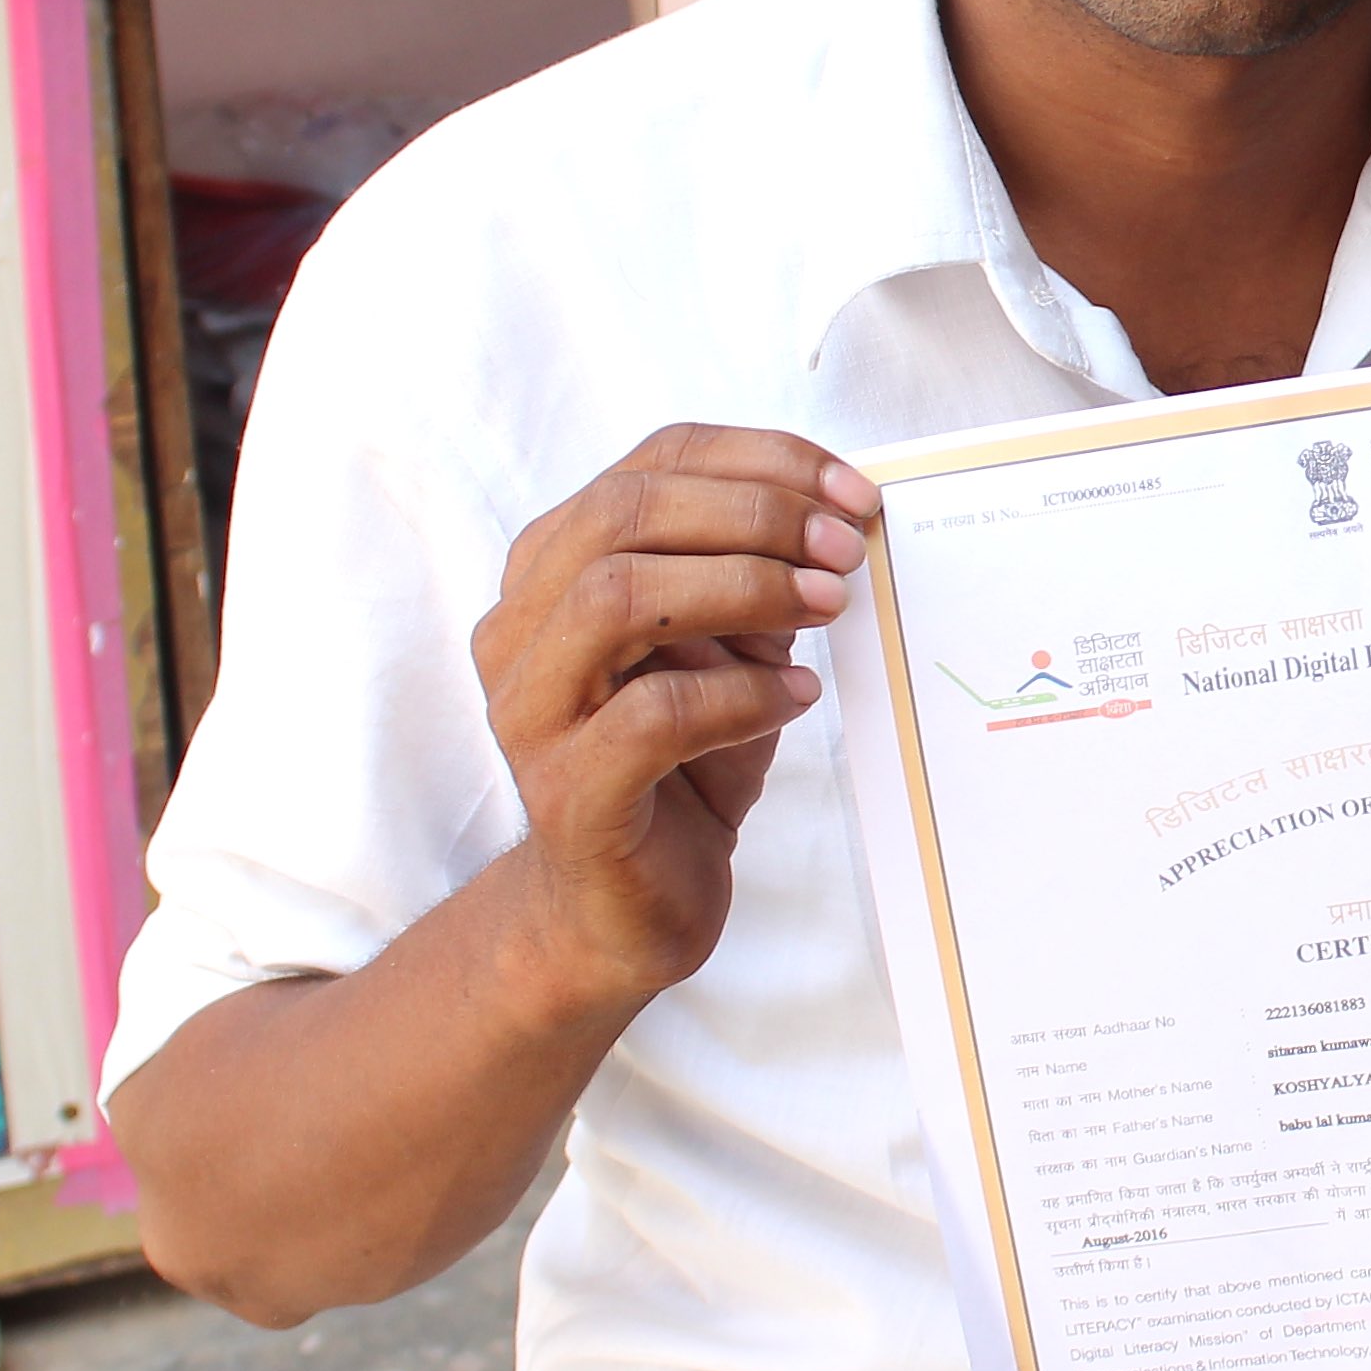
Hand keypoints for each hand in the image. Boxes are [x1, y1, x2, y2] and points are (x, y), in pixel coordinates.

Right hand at [471, 423, 877, 1014]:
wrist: (626, 908)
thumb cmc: (683, 764)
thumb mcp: (726, 649)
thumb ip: (753, 578)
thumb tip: (837, 518)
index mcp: (551, 571)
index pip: (647, 467)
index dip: (757, 462)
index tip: (850, 491)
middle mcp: (520, 628)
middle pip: (621, 514)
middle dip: (752, 516)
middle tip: (843, 549)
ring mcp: (531, 712)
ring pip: (617, 597)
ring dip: (742, 587)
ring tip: (825, 607)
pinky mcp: (566, 793)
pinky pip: (651, 716)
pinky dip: (739, 696)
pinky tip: (795, 700)